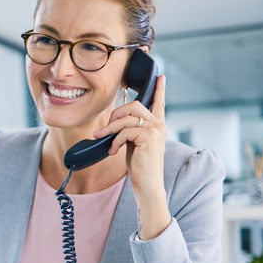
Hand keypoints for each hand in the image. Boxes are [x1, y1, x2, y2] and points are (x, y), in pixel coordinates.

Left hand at [94, 75, 170, 238]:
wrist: (147, 186)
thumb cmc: (140, 168)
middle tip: (105, 130)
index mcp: (157, 126)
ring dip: (109, 129)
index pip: (159, 103)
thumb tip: (114, 122)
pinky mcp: (149, 137)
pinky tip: (113, 151)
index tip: (160, 76)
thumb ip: (129, 130)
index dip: (159, 89)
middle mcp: (159, 125)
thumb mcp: (133, 144)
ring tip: (102, 139)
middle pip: (134, 106)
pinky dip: (114, 140)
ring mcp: (155, 130)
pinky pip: (124, 130)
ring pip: (126, 118)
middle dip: (115, 115)